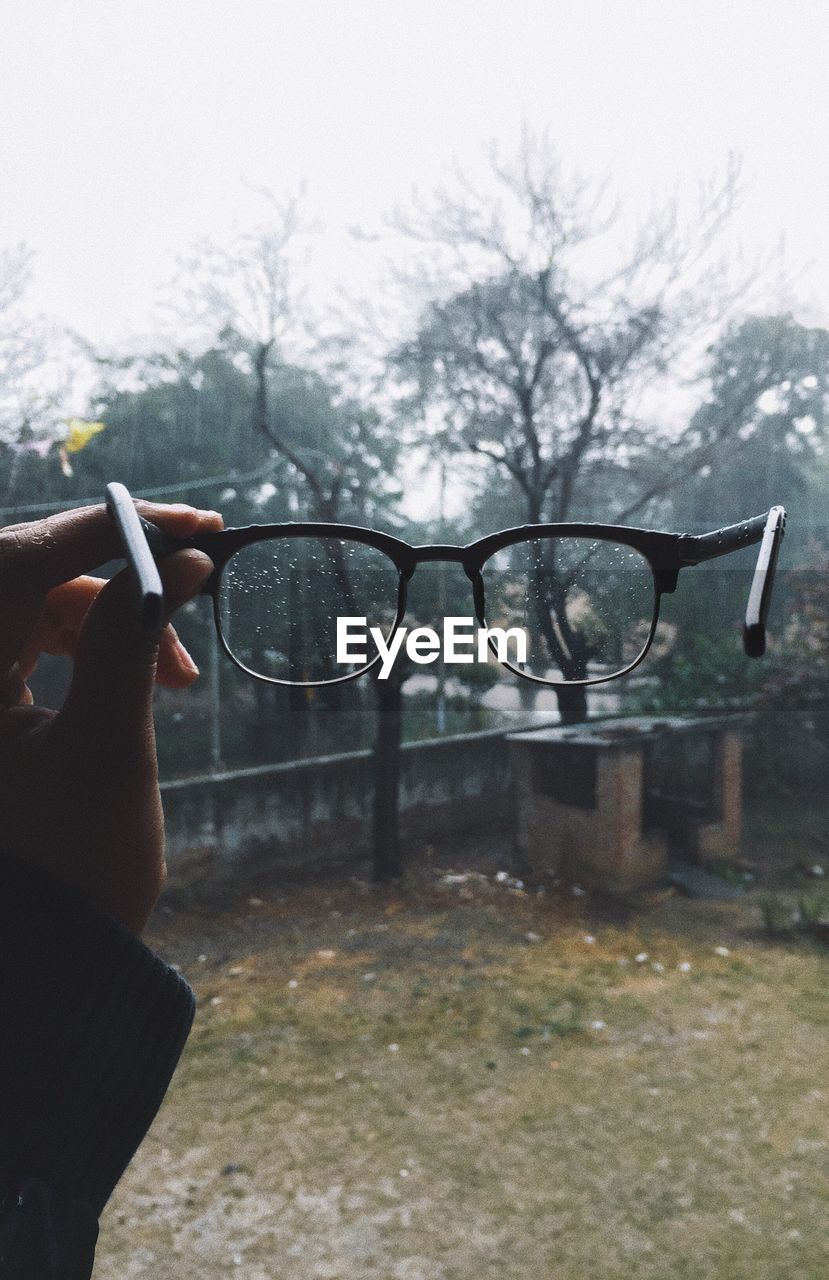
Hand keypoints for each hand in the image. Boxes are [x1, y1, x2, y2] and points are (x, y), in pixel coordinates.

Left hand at [0, 499, 222, 933]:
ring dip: (114, 619)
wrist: (43, 955)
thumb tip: (178, 561)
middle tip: (198, 577)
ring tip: (184, 674)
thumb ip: (132, 639)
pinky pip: (32, 643)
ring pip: (37, 608)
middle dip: (119, 575)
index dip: (111, 529)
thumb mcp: (109, 743)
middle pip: (29, 576)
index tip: (193, 525)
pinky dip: (91, 646)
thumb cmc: (71, 864)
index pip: (23, 560)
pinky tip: (145, 675)